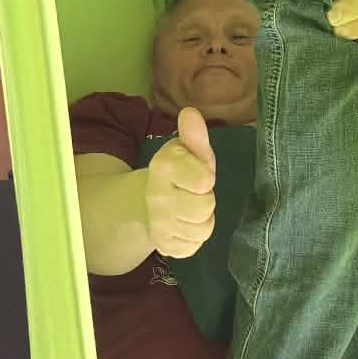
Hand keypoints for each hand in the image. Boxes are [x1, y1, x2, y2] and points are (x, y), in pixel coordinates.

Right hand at [143, 105, 216, 257]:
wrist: (151, 201)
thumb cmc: (182, 171)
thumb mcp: (190, 151)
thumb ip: (194, 135)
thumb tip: (190, 112)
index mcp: (162, 166)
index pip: (203, 181)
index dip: (205, 177)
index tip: (197, 174)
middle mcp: (155, 196)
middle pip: (204, 207)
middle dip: (206, 200)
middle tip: (195, 194)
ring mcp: (158, 224)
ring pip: (202, 230)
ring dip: (203, 220)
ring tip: (191, 209)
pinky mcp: (164, 246)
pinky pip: (194, 246)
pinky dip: (195, 238)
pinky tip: (185, 225)